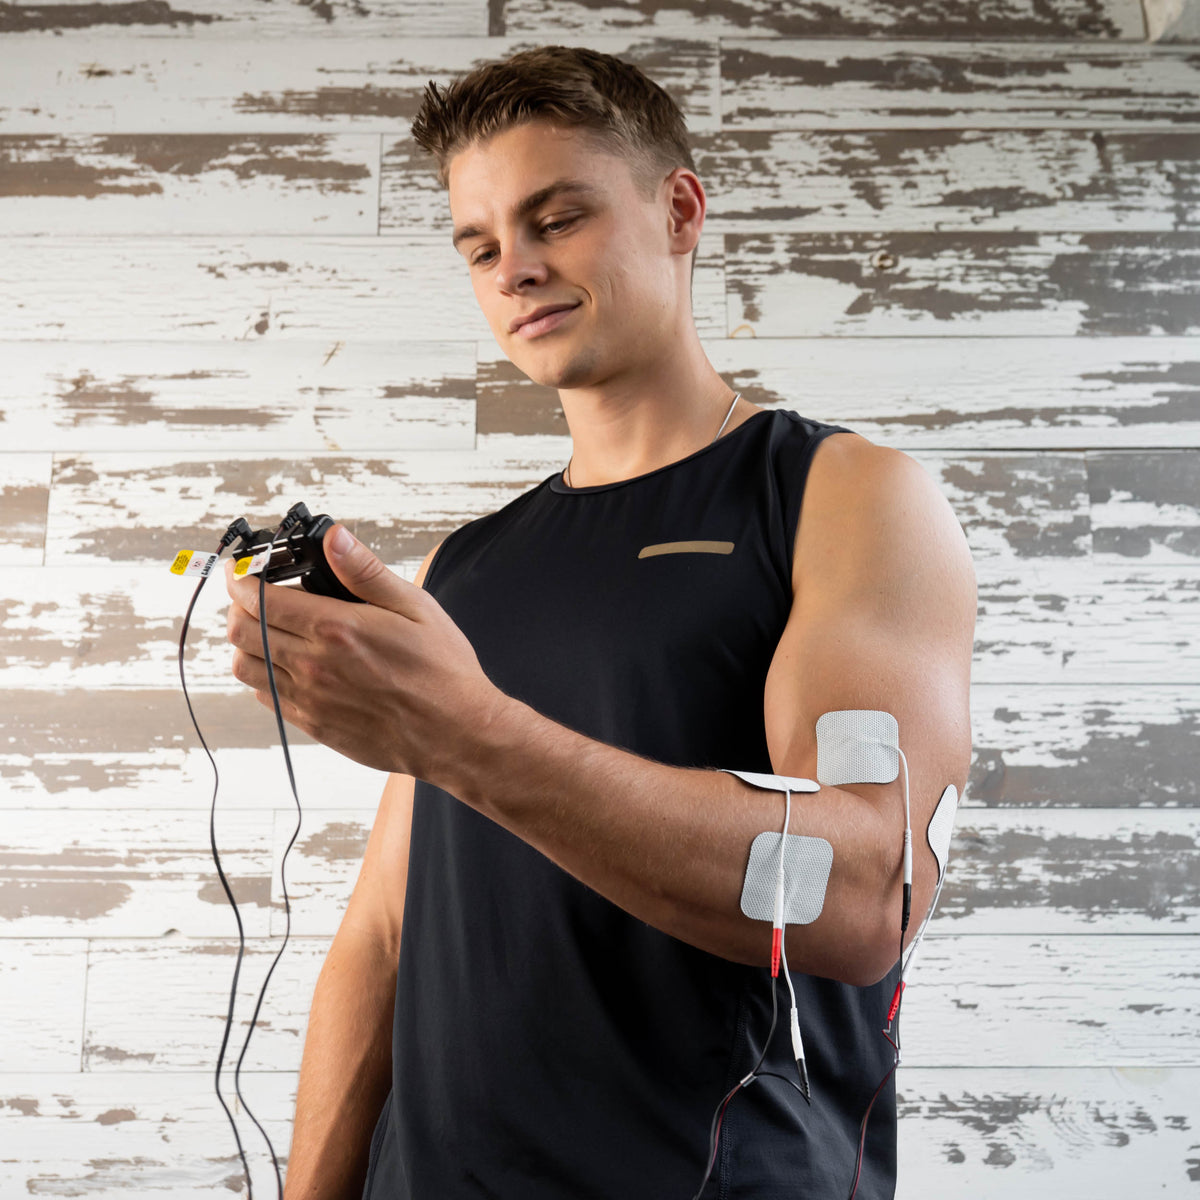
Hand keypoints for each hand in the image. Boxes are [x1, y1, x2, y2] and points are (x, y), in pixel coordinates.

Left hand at [224, 524, 504, 779]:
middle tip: (252, 594)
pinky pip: (265, 696)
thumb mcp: (415, 607)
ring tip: (266, 628)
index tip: (240, 570)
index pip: (259, 598)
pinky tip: (287, 662)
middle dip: (237, 605)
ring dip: (245, 642)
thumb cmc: (443, 673)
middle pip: (240, 631)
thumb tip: (335, 538)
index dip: (240, 579)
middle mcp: (314, 665)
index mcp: (336, 630)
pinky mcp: (313, 725)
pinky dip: (263, 674)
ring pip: (244, 666)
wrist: (456, 734)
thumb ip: (366, 571)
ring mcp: (310, 699)